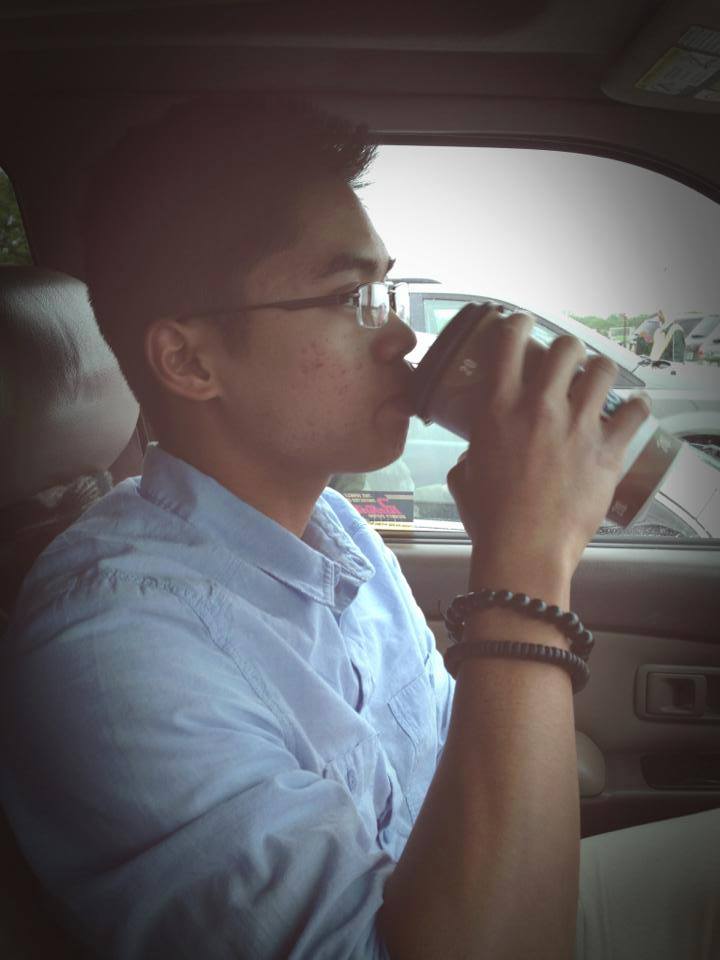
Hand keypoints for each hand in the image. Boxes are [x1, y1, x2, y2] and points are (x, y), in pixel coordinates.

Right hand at [446, 313, 650, 599]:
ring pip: (604, 371)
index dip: (518, 325)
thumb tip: (475, 455)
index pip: (510, 344)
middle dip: (569, 348)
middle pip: (566, 348)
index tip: (522, 324)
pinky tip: (635, 408)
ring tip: (600, 379)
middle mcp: (540, 407)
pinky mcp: (608, 451)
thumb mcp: (464, 477)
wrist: (524, 550)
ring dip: (602, 370)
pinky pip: (635, 414)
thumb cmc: (489, 517)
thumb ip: (471, 455)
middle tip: (568, 360)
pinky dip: (637, 407)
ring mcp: (578, 427)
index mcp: (499, 409)